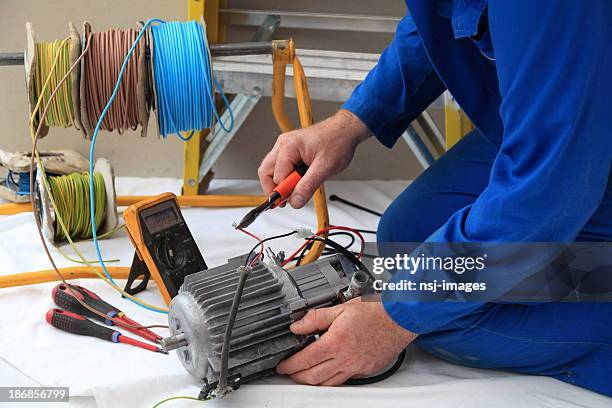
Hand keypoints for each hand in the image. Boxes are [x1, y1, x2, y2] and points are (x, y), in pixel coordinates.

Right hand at [258, 110, 370, 207]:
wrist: (345, 131)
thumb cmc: (337, 142)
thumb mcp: (324, 168)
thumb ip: (308, 186)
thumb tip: (295, 201)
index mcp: (289, 146)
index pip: (276, 177)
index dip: (283, 192)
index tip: (290, 201)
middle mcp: (283, 145)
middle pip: (266, 172)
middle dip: (274, 189)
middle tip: (286, 200)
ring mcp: (285, 147)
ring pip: (272, 171)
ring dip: (281, 184)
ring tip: (296, 190)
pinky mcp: (290, 151)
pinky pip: (281, 167)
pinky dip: (287, 177)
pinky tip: (299, 181)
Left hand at [276, 298, 416, 385]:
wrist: (399, 319)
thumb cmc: (374, 311)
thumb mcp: (340, 308)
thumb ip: (316, 318)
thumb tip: (297, 326)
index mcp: (335, 342)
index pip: (305, 360)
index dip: (290, 365)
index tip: (283, 366)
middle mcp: (344, 359)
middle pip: (313, 377)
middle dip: (297, 377)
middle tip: (289, 372)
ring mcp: (356, 367)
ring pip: (328, 384)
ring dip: (312, 382)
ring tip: (304, 375)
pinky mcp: (365, 371)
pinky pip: (344, 380)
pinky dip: (331, 380)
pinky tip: (328, 372)